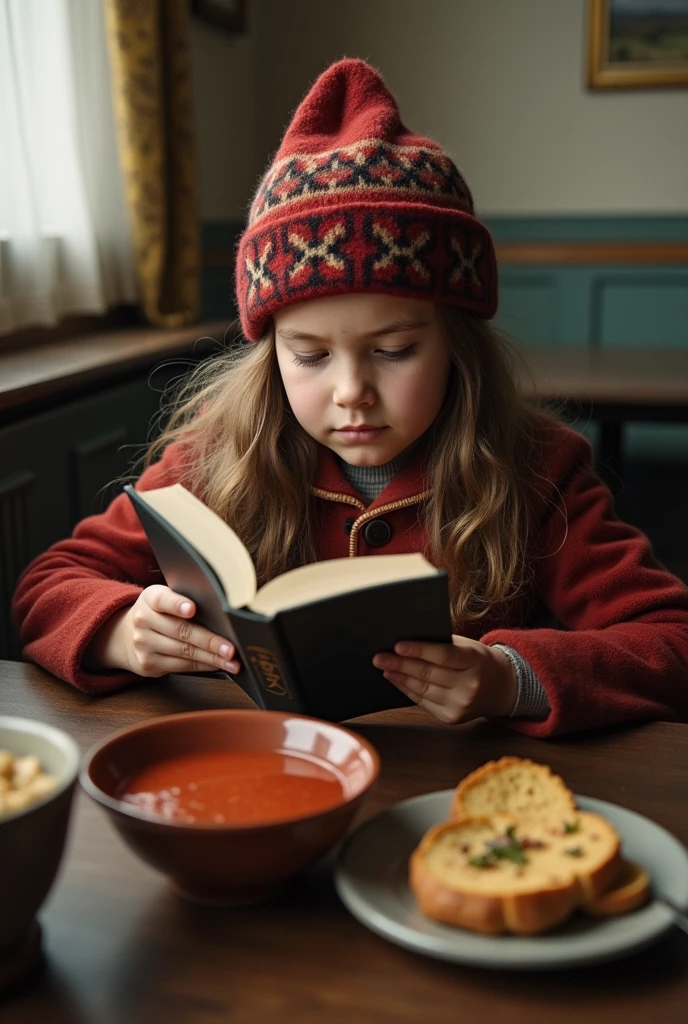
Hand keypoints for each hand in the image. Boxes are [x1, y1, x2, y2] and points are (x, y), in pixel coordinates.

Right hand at [89, 585, 241, 676]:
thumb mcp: (164, 599)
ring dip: (211, 659)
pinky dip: (203, 666)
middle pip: (181, 631)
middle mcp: (143, 620)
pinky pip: (181, 666)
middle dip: (209, 641)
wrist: (126, 635)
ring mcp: (144, 644)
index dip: (178, 604)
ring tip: (232, 662)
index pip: (163, 599)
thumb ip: (184, 601)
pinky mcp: (148, 664)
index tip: (192, 609)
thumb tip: (221, 613)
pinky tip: (217, 665)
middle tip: (230, 648)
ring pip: (184, 652)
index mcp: (150, 598)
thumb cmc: (158, 613)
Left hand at [372, 634, 517, 723]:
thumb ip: (442, 644)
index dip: (419, 650)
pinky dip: (407, 690)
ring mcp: (461, 705)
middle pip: (428, 674)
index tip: (397, 645)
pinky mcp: (452, 718)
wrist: (502, 687)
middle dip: (400, 665)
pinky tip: (396, 680)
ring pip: (423, 689)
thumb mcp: (468, 646)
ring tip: (384, 668)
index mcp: (475, 661)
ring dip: (400, 678)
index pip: (443, 656)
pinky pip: (423, 702)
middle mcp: (470, 686)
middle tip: (379, 658)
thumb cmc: (478, 660)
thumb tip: (406, 643)